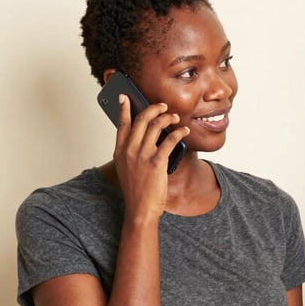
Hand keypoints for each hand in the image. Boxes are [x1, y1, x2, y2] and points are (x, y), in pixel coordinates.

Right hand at [113, 95, 188, 219]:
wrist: (140, 209)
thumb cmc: (136, 191)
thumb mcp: (127, 169)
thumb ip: (132, 153)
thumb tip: (144, 138)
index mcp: (120, 151)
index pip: (122, 124)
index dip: (124, 108)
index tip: (125, 97)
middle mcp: (129, 150)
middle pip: (140, 120)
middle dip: (153, 109)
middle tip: (163, 106)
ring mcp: (142, 155)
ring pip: (155, 126)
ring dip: (168, 118)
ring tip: (176, 117)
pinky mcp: (156, 162)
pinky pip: (169, 140)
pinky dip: (178, 132)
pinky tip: (184, 130)